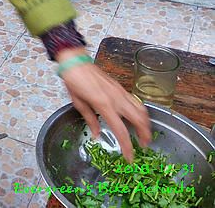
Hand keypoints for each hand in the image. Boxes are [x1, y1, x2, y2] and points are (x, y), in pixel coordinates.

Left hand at [57, 48, 151, 162]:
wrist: (75, 62)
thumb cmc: (74, 81)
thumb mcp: (78, 103)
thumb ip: (90, 119)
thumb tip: (96, 133)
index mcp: (103, 104)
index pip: (120, 130)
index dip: (127, 146)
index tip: (130, 157)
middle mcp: (115, 98)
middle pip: (139, 119)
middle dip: (145, 134)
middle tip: (144, 145)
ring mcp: (120, 91)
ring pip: (141, 109)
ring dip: (145, 123)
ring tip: (144, 132)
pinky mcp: (120, 87)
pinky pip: (135, 101)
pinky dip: (141, 111)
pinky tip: (137, 116)